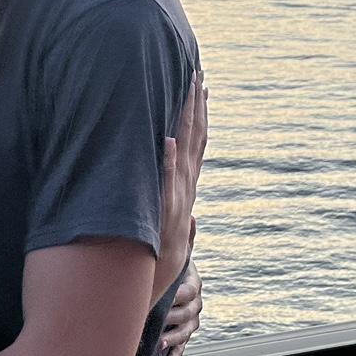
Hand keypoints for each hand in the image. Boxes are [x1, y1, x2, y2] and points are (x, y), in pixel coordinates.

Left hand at [152, 72, 207, 303]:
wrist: (154, 283)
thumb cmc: (154, 255)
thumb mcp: (171, 229)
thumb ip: (179, 211)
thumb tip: (188, 202)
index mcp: (185, 188)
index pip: (196, 144)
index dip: (200, 115)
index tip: (202, 87)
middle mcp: (184, 189)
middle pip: (193, 139)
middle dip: (195, 105)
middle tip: (196, 71)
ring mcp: (174, 200)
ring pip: (182, 153)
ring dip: (184, 122)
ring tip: (187, 91)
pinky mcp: (161, 214)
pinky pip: (163, 183)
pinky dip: (165, 162)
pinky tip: (164, 139)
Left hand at [162, 255, 202, 355]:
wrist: (169, 274)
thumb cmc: (166, 263)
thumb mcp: (171, 255)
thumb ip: (175, 247)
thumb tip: (185, 225)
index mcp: (193, 283)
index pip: (190, 291)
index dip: (178, 295)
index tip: (165, 298)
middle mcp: (195, 303)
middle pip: (188, 313)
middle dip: (172, 318)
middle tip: (156, 321)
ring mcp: (191, 319)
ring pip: (186, 331)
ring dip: (174, 339)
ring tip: (160, 344)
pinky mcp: (184, 332)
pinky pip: (182, 346)